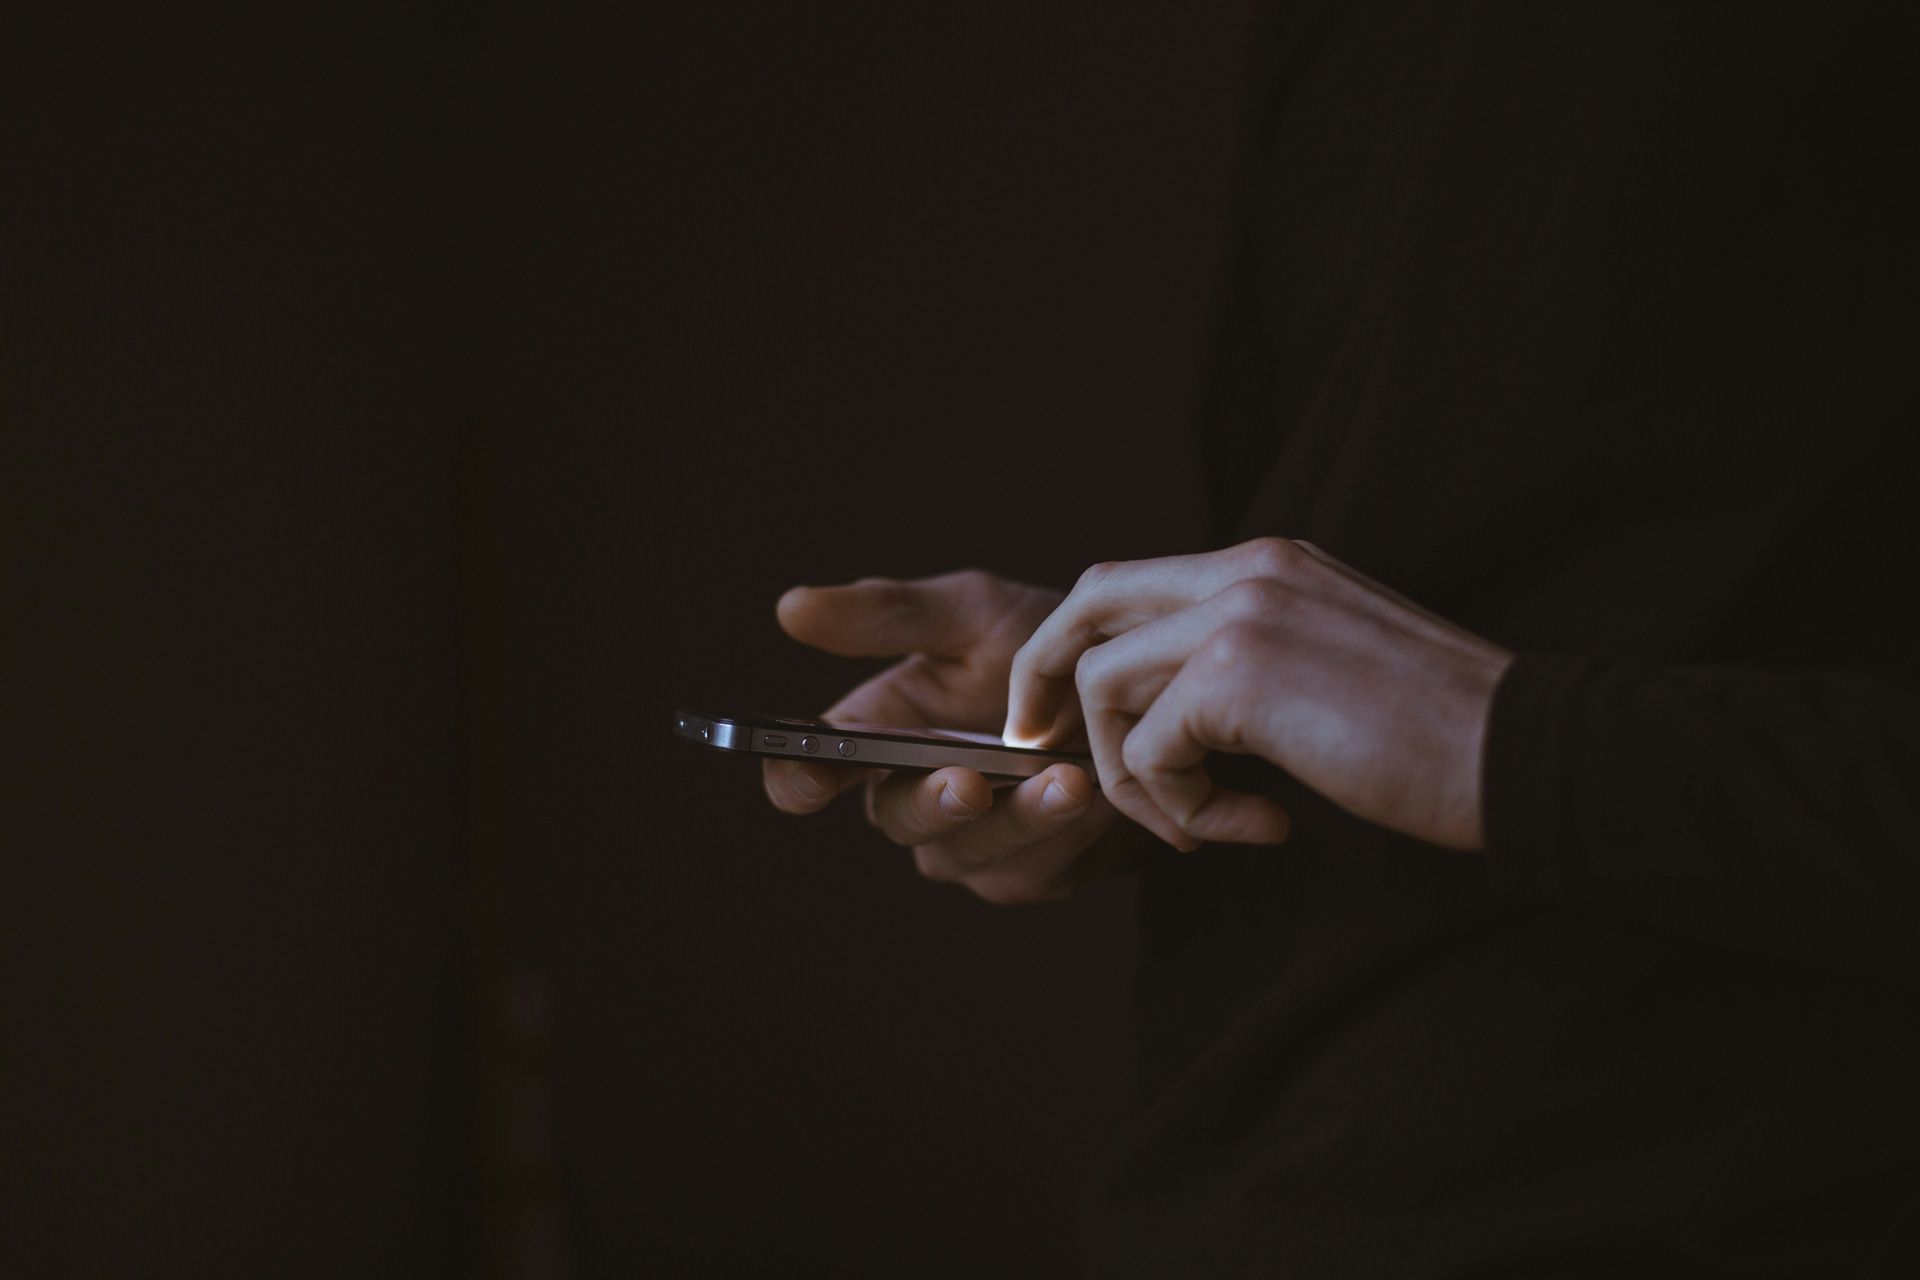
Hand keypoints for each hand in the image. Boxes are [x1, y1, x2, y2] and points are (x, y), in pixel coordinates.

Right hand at [764, 570, 1140, 902]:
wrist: (1141, 688)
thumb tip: (790, 607)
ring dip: (1017, 821)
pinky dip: (1065, 836)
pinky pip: (1032, 872)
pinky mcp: (1030, 873)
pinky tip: (1099, 797)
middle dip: (932, 803)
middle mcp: (913, 796)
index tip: (812, 774)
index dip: (799, 780)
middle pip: (895, 821)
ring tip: (1067, 779)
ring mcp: (969, 844)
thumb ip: (888, 614)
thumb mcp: (972, 612)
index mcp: (878, 734)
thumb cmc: (1043, 644)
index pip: (811, 772)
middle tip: (969, 782)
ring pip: (966, 854)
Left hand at [1004, 538, 1514, 851]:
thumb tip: (1168, 714)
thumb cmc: (1438, 734)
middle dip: (1044, 679)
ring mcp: (1240, 613)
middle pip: (1087, 603)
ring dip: (1132, 773)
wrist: (1522, 753)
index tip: (1061, 716)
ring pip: (1104, 683)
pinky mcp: (1241, 675)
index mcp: (1268, 563)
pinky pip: (1151, 749)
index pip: (1127, 583)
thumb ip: (1247, 664)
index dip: (1076, 648)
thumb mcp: (1327, 668)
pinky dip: (1179, 807)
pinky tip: (1254, 827)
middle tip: (1040, 748)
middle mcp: (1246, 569)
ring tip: (1198, 824)